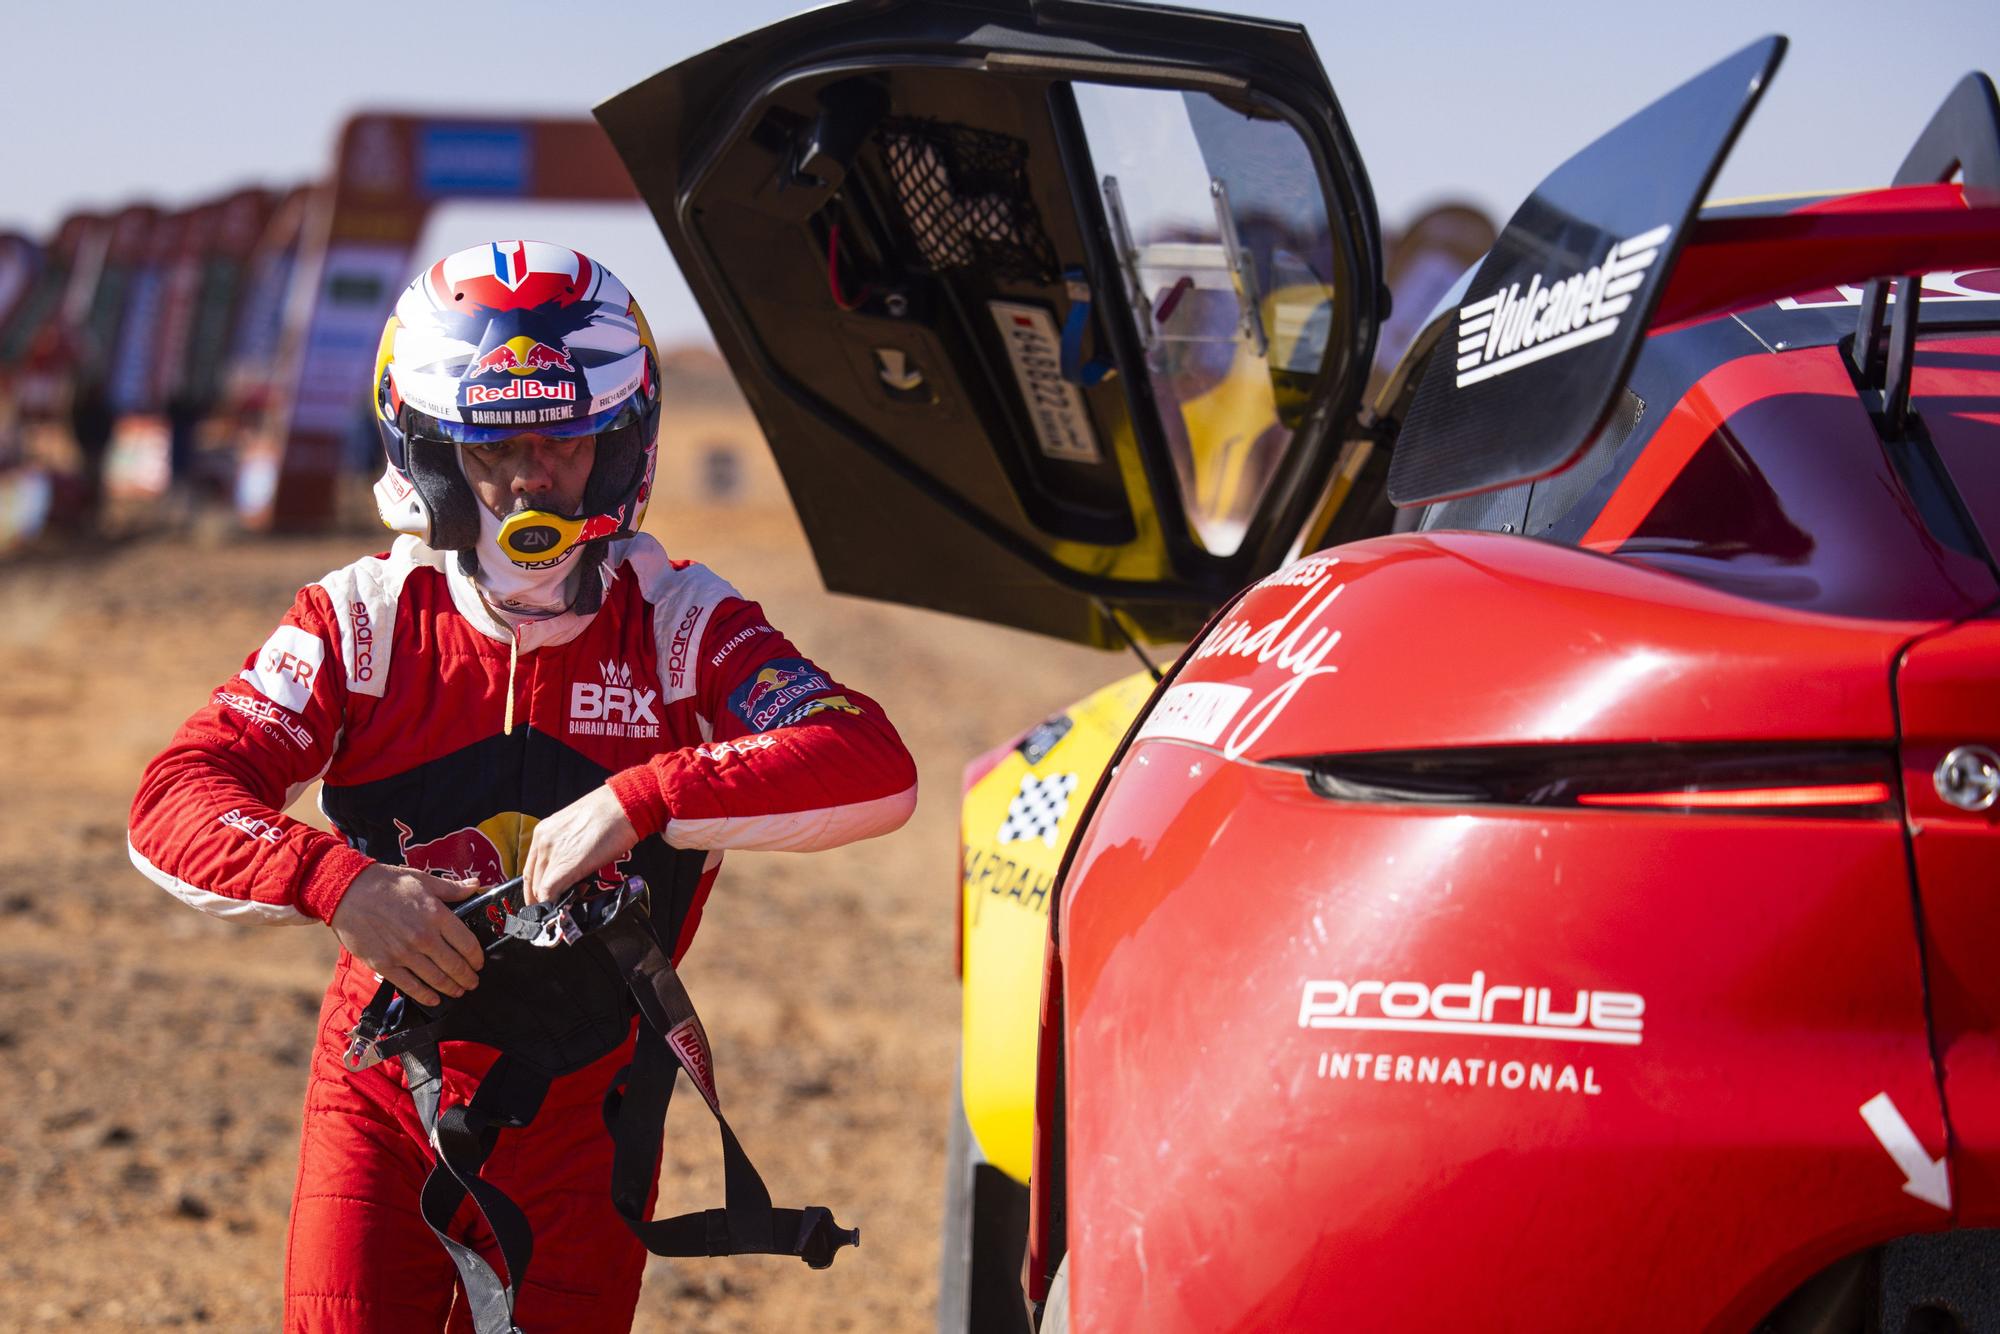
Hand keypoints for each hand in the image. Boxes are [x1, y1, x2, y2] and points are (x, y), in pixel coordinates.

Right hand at [331, 864, 485, 1006]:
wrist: (348, 892)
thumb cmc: (387, 883)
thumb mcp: (424, 880)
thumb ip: (453, 889)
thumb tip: (477, 887)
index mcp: (437, 915)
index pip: (468, 944)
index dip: (477, 957)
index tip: (479, 962)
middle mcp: (424, 937)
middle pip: (455, 965)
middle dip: (468, 977)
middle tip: (472, 982)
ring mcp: (404, 953)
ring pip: (436, 979)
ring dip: (451, 988)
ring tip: (459, 991)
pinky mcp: (385, 964)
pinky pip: (410, 986)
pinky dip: (425, 996)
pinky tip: (434, 999)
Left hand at [522, 785, 638, 904]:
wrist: (623, 806)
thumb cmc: (610, 813)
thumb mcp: (578, 827)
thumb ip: (568, 846)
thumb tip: (572, 866)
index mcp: (544, 831)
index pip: (531, 867)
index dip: (536, 886)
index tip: (544, 897)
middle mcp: (542, 841)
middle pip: (533, 880)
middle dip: (541, 898)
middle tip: (553, 908)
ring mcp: (552, 853)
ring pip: (540, 888)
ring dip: (550, 902)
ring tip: (562, 910)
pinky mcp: (565, 866)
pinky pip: (550, 892)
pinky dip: (554, 905)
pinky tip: (563, 909)